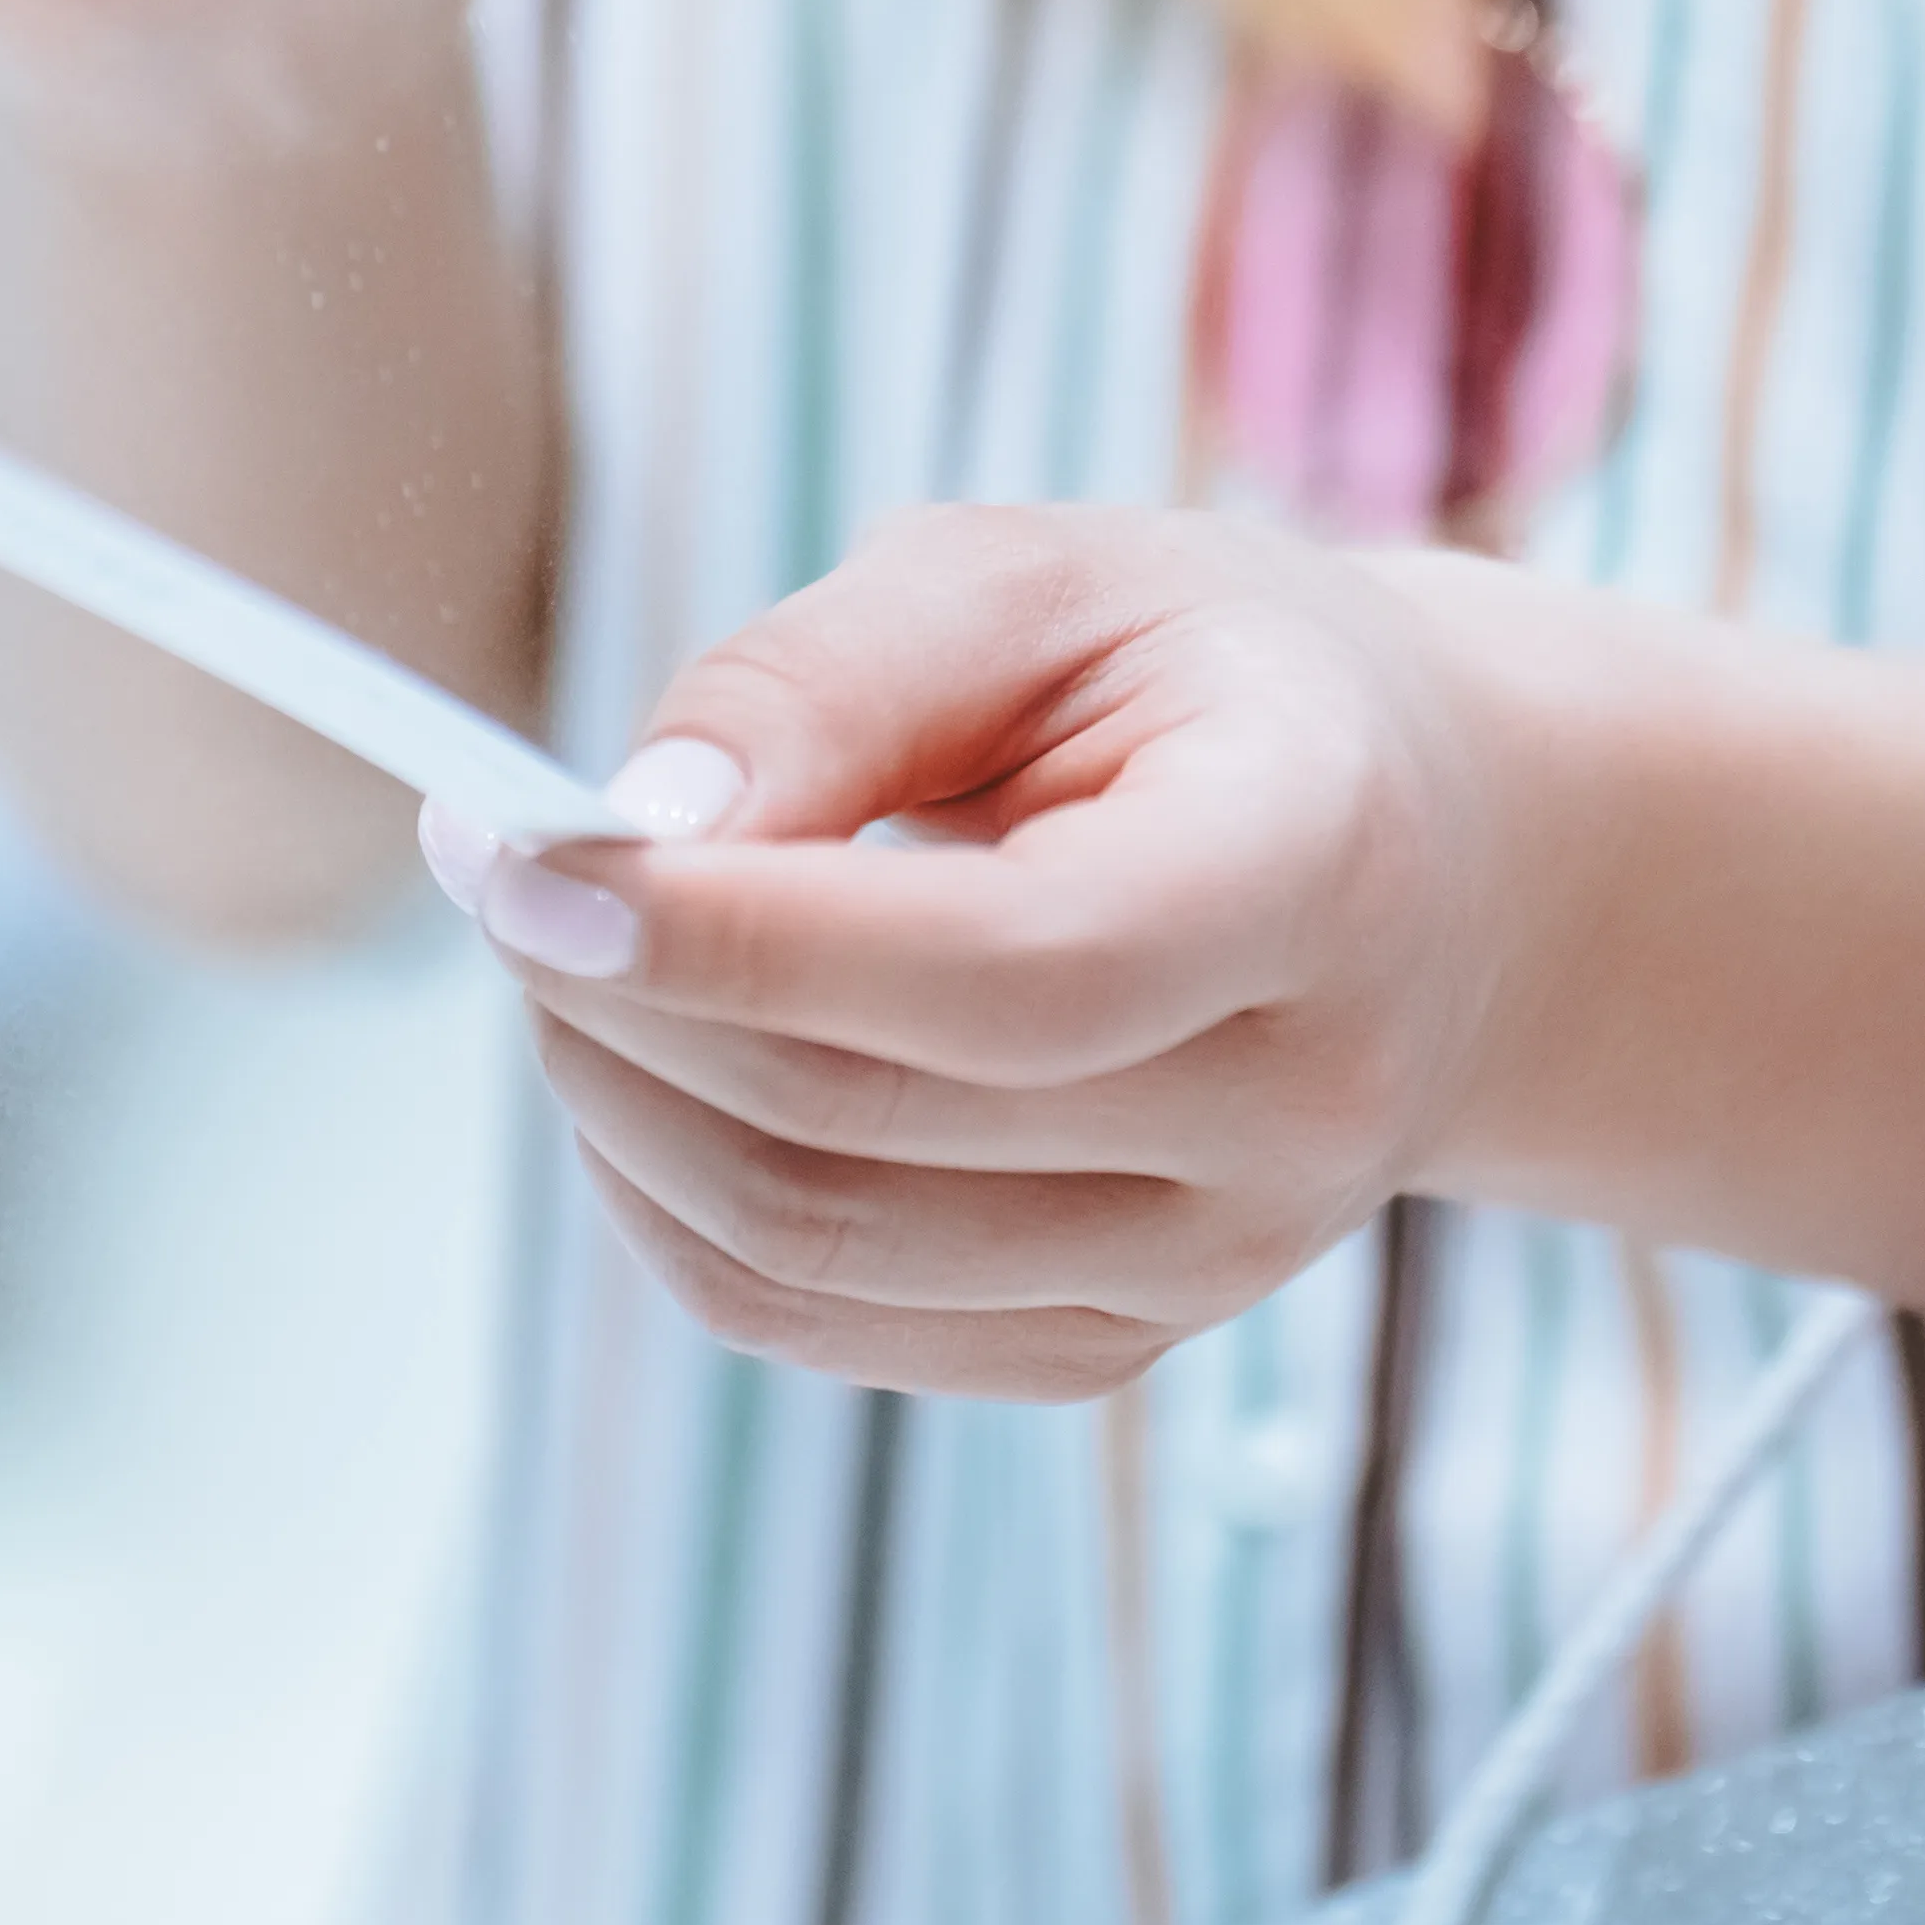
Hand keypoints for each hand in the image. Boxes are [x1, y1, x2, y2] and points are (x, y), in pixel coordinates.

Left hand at [423, 510, 1548, 1401]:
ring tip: (567, 940)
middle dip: (620, 995)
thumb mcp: (1040, 579)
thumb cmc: (1199, 678)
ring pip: (809, 1250)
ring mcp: (1214, 1265)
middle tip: (499, 859)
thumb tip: (628, 825)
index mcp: (1317, 873)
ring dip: (616, 1098)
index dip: (742, 936)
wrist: (1425, 861)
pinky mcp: (1110, 1345)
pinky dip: (670, 1197)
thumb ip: (830, 679)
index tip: (527, 851)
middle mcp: (1297, 1115)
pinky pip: (815, 1320)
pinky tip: (652, 1057)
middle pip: (869, 1123)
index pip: (1011, 975)